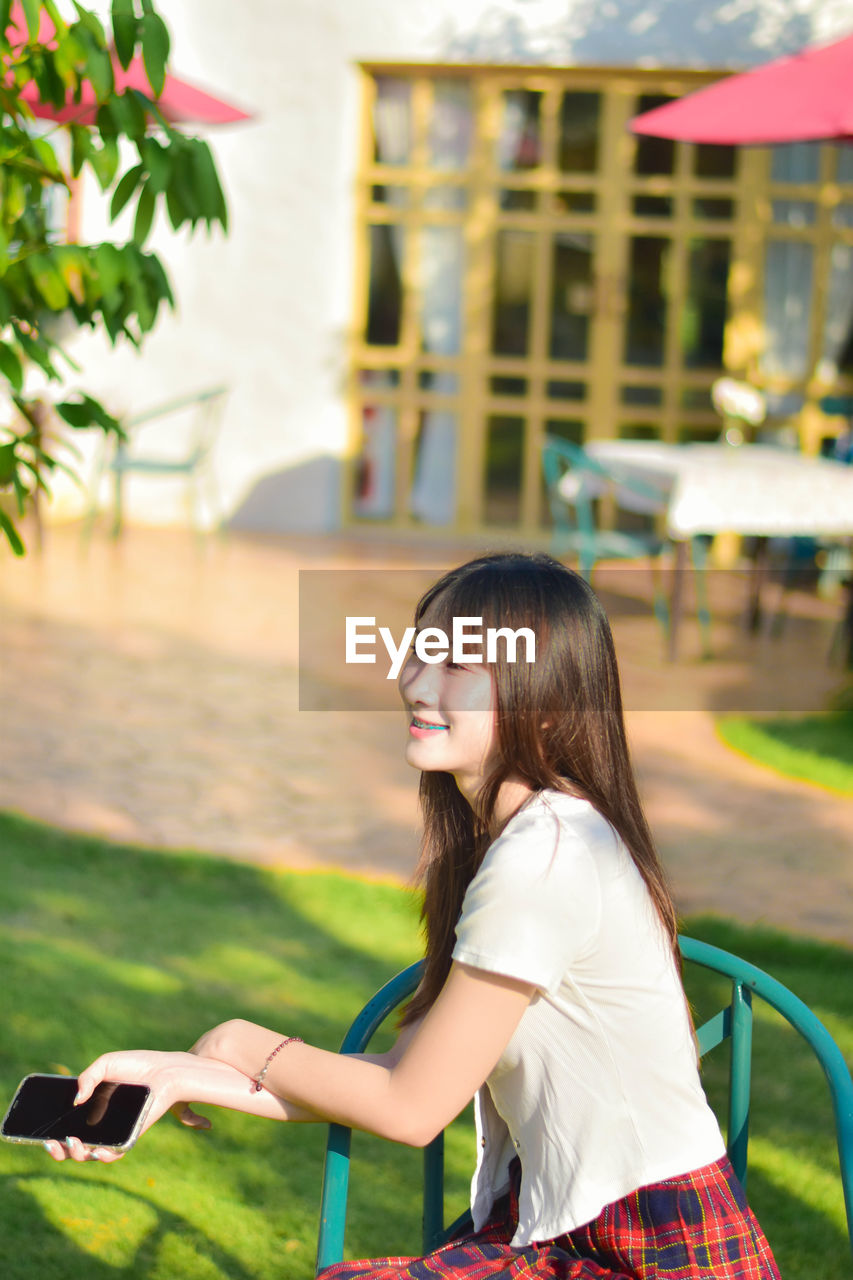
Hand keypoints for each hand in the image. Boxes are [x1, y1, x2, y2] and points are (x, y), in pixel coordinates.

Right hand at [42, 1050, 213, 1164]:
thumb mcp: (107, 1064)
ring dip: (76, 1154)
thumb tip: (75, 1102)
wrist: (165, 1071)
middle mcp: (100, 1122)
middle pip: (73, 1146)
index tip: (43, 1135)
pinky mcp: (130, 1137)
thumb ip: (87, 1078)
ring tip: (72, 1143)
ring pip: (89, 1154)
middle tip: (52, 1143)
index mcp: (91, 1105)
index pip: (67, 1126)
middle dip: (58, 1150)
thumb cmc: (137, 1065)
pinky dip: (102, 1156)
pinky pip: (113, 1155)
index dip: (53, 1135)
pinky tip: (96, 1151)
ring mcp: (114, 1131)